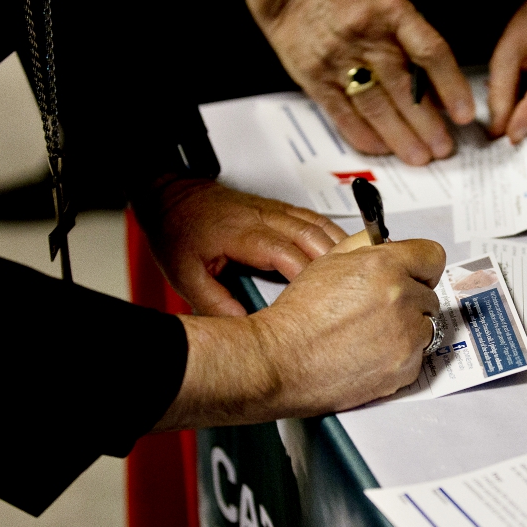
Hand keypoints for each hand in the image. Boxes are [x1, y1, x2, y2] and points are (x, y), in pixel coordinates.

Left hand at [142, 178, 346, 315]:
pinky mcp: (278, 208)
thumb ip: (214, 303)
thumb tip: (243, 329)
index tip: (318, 302)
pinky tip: (343, 252)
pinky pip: (314, 218)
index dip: (305, 277)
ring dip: (339, 247)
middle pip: (310, 236)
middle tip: (346, 291)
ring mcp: (273, 209)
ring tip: (355, 274)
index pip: (284, 254)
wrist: (172, 197)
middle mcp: (261, 217)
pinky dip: (332, 234)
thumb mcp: (185, 275)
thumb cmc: (178, 231)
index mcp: (240, 233)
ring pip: (318, 225)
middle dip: (332, 264)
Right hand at [157, 238, 446, 428]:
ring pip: (425, 326)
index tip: (411, 274)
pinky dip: (400, 356)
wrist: (282, 360)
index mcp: (386, 266)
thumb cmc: (299, 314)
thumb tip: (391, 243)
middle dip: (408, 299)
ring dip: (406, 329)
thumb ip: (367, 246)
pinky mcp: (405, 369)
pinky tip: (370, 353)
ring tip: (370, 333)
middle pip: (429, 294)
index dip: (420, 265)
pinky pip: (417, 356)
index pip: (434, 256)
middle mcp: (402, 299)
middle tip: (375, 309)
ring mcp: (407, 337)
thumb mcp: (329, 260)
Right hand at [227, 0, 474, 165]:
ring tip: (418, 156)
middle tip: (443, 149)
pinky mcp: (315, 78)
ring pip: (375, 105)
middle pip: (403, 86)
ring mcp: (337, 58)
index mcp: (393, 14)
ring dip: (399, 136)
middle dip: (427, 123)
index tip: (464, 114)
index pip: (430, 51)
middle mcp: (366, 35)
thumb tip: (443, 99)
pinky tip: (382, 149)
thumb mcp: (388, 13)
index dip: (451, 85)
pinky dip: (364, 135)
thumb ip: (414, 50)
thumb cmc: (352, 9)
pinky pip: (343, 113)